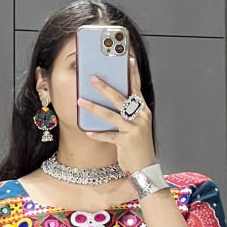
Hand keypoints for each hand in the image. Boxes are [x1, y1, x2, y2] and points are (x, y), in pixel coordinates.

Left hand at [76, 53, 156, 174]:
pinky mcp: (126, 141)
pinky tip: (88, 131)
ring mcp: (134, 129)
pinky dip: (97, 134)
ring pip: (111, 115)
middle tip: (92, 78)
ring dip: (94, 108)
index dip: (132, 72)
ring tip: (81, 101)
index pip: (137, 88)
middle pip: (121, 98)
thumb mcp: (138, 126)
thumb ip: (128, 113)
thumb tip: (113, 100)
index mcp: (143, 111)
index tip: (127, 58)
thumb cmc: (139, 146)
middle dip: (105, 87)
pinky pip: (108, 136)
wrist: (145, 168)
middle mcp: (140, 117)